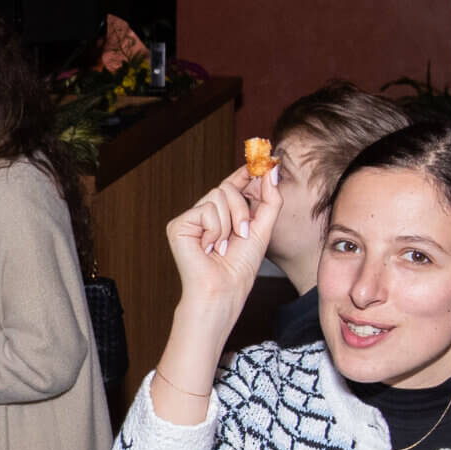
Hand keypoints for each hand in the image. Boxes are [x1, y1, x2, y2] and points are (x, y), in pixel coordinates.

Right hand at [165, 163, 283, 320]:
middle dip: (242, 210)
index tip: (262, 158)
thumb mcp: (262, 229)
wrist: (223, 291)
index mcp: (222, 215)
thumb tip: (271, 169)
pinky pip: (206, 209)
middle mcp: (204, 214)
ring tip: (223, 245)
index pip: (233, 185)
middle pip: (227, 188)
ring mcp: (190, 219)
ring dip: (230, 223)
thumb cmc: (239, 268)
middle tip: (243, 233)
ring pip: (218, 196)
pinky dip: (215, 230)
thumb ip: (269, 199)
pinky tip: (209, 247)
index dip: (245, 172)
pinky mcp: (178, 224)